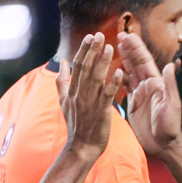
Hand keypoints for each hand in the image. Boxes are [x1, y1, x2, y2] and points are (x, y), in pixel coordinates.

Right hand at [55, 32, 118, 155]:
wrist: (81, 147)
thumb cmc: (75, 125)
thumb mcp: (63, 101)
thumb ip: (61, 81)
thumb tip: (61, 62)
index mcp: (72, 90)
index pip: (78, 65)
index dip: (84, 50)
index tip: (90, 36)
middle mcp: (80, 94)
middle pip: (85, 67)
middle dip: (93, 50)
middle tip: (99, 35)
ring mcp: (90, 102)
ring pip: (96, 77)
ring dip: (103, 61)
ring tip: (110, 47)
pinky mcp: (101, 111)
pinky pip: (107, 94)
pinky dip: (113, 83)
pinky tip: (120, 72)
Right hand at [119, 32, 181, 156]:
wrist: (163, 144)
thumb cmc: (170, 127)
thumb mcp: (171, 106)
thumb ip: (169, 86)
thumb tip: (171, 65)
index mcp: (156, 84)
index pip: (144, 61)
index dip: (136, 48)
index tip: (127, 35)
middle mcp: (148, 86)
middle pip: (136, 63)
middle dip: (128, 49)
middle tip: (118, 35)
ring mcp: (141, 94)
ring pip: (129, 72)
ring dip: (122, 59)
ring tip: (113, 47)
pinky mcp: (134, 103)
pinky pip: (124, 86)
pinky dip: (117, 76)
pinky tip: (110, 69)